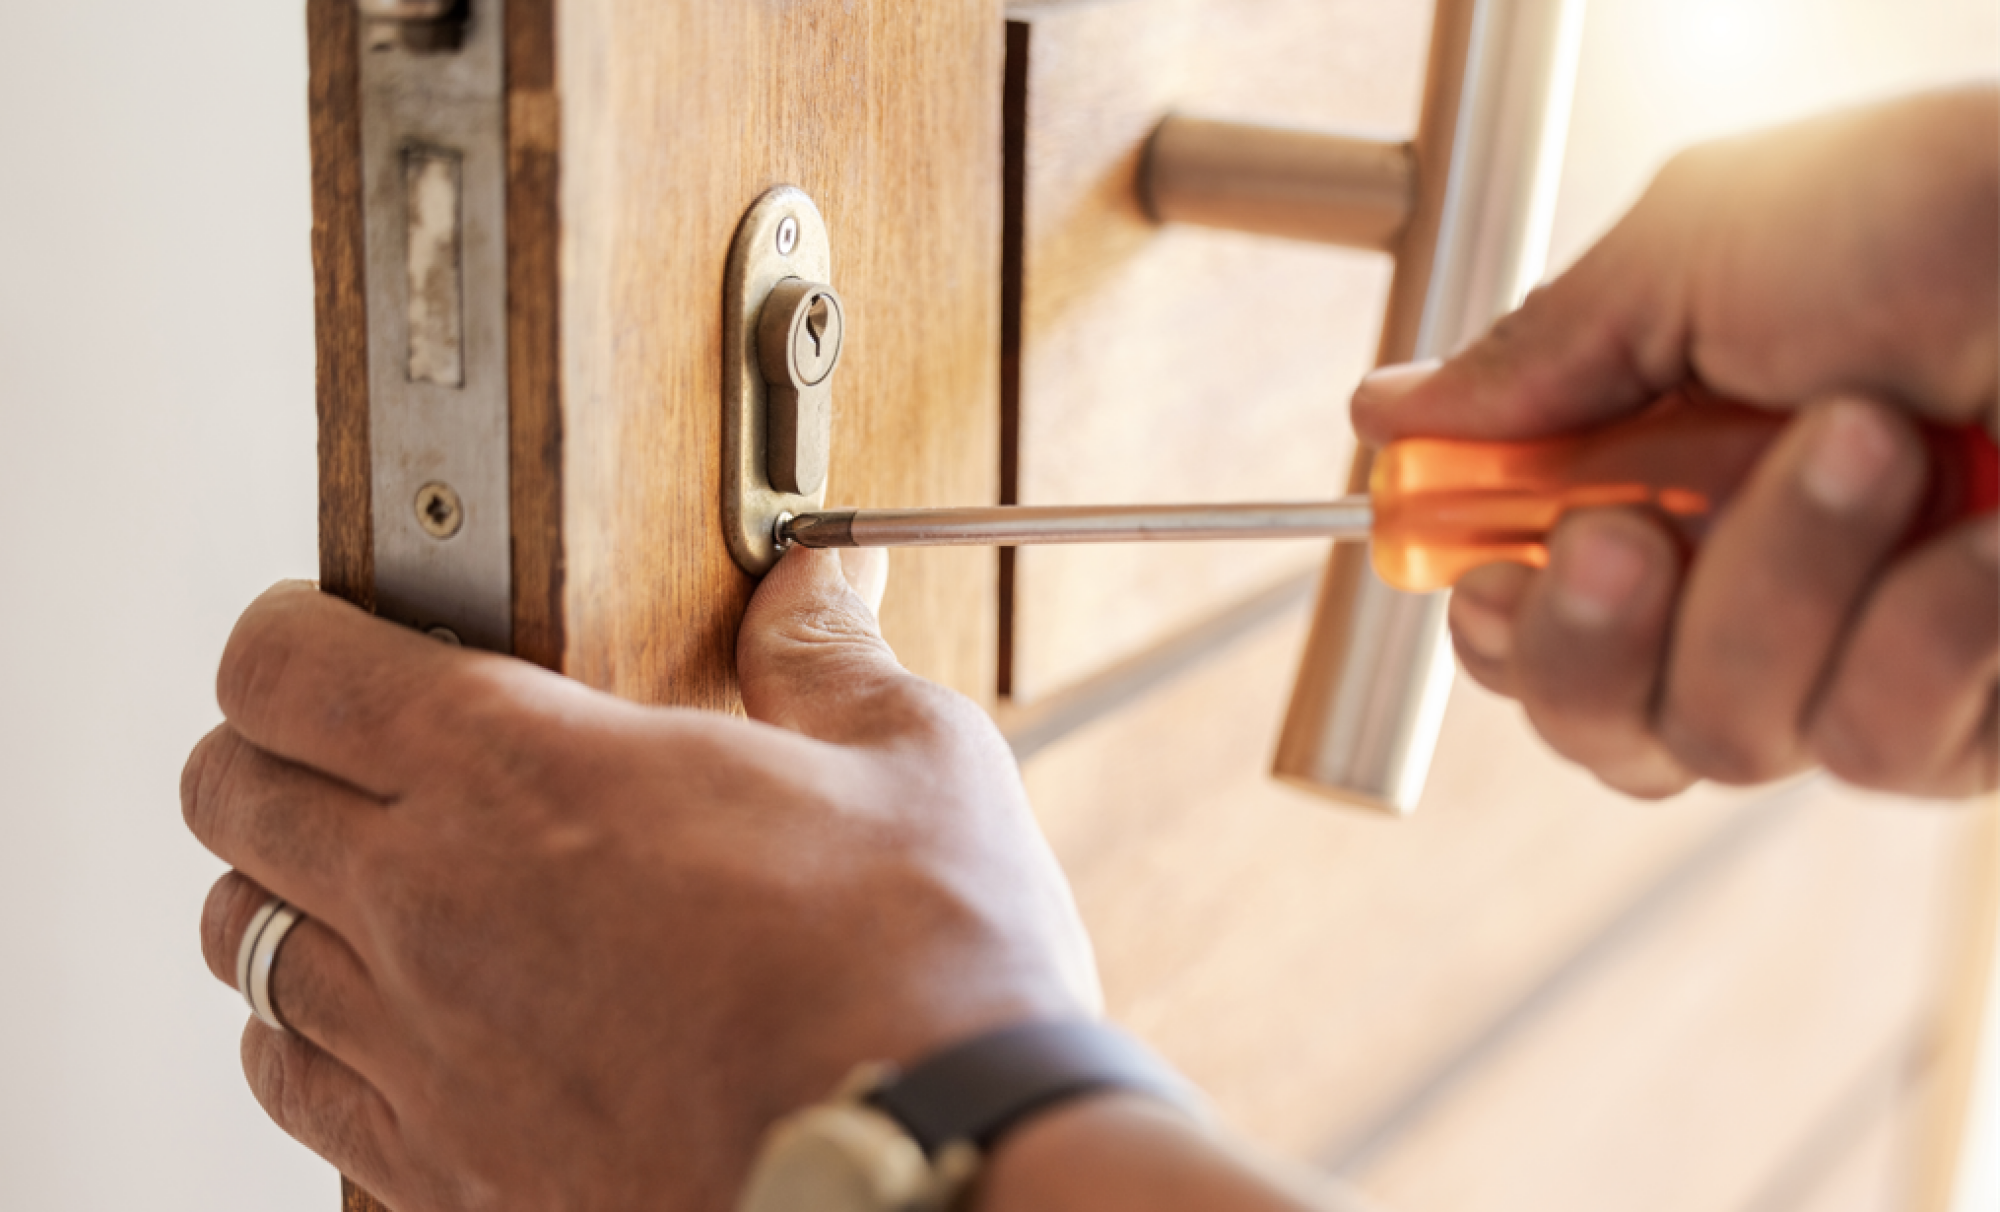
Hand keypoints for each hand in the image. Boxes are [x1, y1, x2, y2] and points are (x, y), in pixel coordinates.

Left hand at [183, 550, 1098, 1209]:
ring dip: (281, 892)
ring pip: (240, 945)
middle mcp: (433, 906)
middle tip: (346, 739)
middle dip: (268, 748)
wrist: (924, 1182)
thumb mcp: (911, 763)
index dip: (289, 631)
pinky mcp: (447, 1174)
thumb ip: (825, 661)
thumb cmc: (926, 972)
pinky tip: (383, 1023)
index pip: (286, 670)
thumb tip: (814, 586)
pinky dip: (305, 1039)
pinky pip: (292, 1088)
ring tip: (359, 879)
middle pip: (228, 797)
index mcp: (524, 770)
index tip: (329, 625)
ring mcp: (424, 1053)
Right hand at [1352, 87, 1998, 798]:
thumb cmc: (1969, 210)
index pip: (1538, 616)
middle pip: (1601, 729)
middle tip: (1629, 536)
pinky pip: (1871, 746)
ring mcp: (1867, 658)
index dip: (1498, 630)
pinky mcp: (1975, 719)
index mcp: (1675, 472)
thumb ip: (1539, 357)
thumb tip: (1388, 408)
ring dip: (1779, 587)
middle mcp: (1757, 582)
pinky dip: (1921, 634)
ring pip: (1723, 737)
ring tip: (1874, 444)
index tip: (1486, 581)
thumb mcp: (1703, 248)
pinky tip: (1986, 540)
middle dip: (1592, 647)